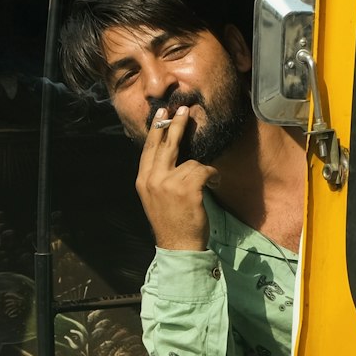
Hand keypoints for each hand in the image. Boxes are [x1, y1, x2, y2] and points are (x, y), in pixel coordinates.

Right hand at [136, 106, 215, 250]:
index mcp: (143, 180)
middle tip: (184, 109)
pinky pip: (204, 170)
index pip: (149, 148)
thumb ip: (157, 176)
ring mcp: (169, 183)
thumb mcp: (154, 197)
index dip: (156, 129)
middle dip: (176, 124)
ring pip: (191, 162)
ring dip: (202, 171)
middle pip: (166, 144)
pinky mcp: (187, 189)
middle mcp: (153, 179)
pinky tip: (212, 186)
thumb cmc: (171, 222)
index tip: (161, 113)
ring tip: (206, 184)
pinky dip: (213, 177)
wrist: (178, 246)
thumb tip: (167, 153)